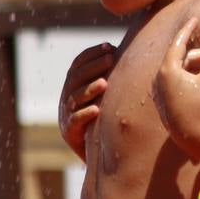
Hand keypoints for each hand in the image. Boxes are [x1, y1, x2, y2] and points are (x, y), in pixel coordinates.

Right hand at [59, 42, 113, 159]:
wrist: (94, 152)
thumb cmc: (103, 118)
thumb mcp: (103, 95)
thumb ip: (110, 76)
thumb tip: (133, 51)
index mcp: (72, 85)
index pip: (78, 64)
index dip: (91, 54)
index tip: (109, 46)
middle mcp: (67, 98)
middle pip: (76, 77)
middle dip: (94, 66)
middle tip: (111, 58)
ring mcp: (66, 115)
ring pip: (75, 98)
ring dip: (90, 89)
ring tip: (105, 83)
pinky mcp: (69, 132)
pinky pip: (75, 122)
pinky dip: (84, 114)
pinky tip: (97, 110)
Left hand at [154, 17, 199, 144]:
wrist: (192, 136)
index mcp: (168, 70)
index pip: (177, 43)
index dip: (187, 30)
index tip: (194, 20)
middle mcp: (159, 79)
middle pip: (178, 57)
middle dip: (195, 52)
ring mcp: (159, 91)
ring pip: (175, 70)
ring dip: (191, 65)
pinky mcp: (162, 101)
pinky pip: (172, 81)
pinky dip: (185, 76)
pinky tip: (197, 78)